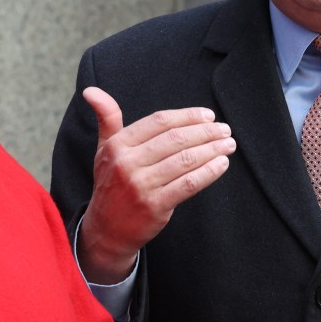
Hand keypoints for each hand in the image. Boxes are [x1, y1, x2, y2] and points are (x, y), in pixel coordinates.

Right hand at [78, 86, 234, 283]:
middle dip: (206, 132)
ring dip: (212, 149)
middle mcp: (127, 163)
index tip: (208, 115)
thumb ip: (107, 118)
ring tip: (229, 144)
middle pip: (176, 139)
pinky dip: (209, 172)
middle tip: (224, 129)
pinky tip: (222, 164)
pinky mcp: (155, 206)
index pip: (160, 122)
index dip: (187, 116)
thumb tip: (91, 90)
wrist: (105, 231)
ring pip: (185, 160)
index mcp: (118, 145)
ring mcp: (140, 185)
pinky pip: (188, 184)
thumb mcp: (104, 149)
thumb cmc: (111, 183)